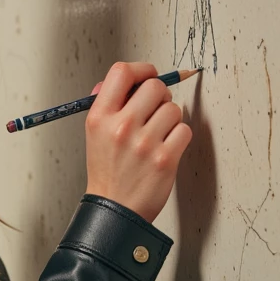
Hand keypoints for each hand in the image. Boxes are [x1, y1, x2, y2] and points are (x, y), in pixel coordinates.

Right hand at [84, 60, 191, 224]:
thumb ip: (108, 103)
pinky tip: (166, 147)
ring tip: (158, 134)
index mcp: (100, 117)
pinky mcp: (165, 159)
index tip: (148, 76)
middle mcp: (121, 127)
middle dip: (160, 96)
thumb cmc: (107, 170)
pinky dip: (179, 137)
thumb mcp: (95, 133)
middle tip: (155, 110)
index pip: (122, 72)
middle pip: (155, 86)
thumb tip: (127, 78)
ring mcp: (144, 144)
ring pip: (173, 109)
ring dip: (171, 119)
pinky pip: (185, 130)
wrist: (114, 210)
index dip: (141, 69)